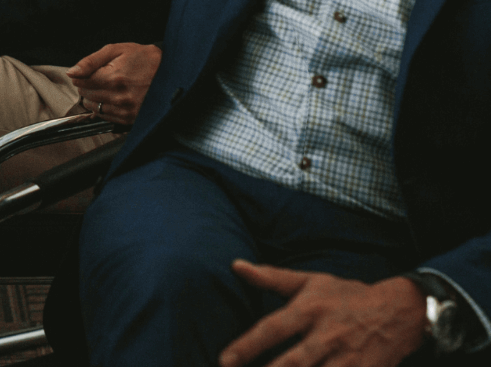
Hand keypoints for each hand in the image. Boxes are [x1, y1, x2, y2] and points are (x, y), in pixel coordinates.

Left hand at [66, 42, 161, 126]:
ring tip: (106, 87)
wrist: (169, 71)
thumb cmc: (143, 58)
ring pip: (94, 108)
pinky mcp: (130, 119)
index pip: (82, 82)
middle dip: (87, 86)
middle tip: (98, 78)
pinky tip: (111, 97)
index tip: (86, 72)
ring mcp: (125, 110)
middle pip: (87, 95)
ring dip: (94, 98)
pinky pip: (106, 117)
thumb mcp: (116, 50)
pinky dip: (103, 108)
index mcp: (113, 77)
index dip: (81, 76)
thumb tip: (72, 71)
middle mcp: (119, 97)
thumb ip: (91, 61)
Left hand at [219, 262, 426, 366]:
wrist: (398, 311)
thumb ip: (271, 277)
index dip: (248, 345)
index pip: (273, 328)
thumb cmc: (345, 295)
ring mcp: (348, 360)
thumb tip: (236, 265)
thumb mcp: (309, 281)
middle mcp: (326, 336)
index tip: (224, 360)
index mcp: (309, 310)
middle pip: (295, 362)